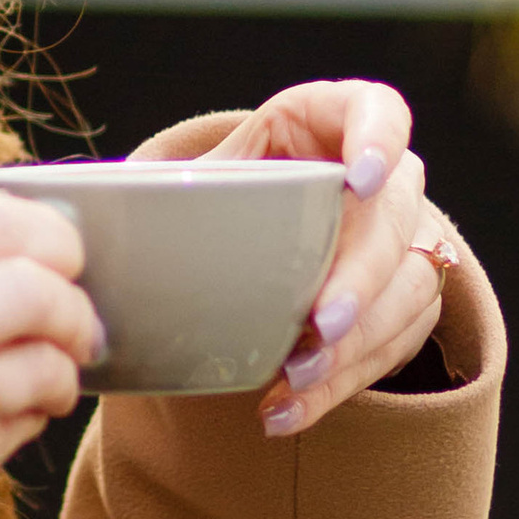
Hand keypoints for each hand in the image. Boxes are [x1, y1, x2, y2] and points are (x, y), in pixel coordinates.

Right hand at [0, 194, 99, 518]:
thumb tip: (14, 239)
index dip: (47, 231)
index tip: (61, 246)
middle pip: (28, 293)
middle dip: (72, 299)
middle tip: (74, 309)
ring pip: (37, 369)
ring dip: (60, 363)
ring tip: (46, 364)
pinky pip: (13, 436)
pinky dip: (26, 416)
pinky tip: (1, 412)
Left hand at [201, 81, 454, 438]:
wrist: (245, 247)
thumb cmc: (217, 201)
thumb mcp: (199, 182)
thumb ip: (175, 185)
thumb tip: (110, 198)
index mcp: (324, 128)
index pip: (376, 109)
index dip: (378, 137)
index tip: (359, 180)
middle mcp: (381, 181)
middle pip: (394, 220)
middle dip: (360, 279)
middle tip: (319, 325)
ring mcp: (403, 243)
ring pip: (408, 291)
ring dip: (353, 345)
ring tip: (293, 378)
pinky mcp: (406, 303)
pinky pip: (392, 348)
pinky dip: (338, 385)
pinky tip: (287, 409)